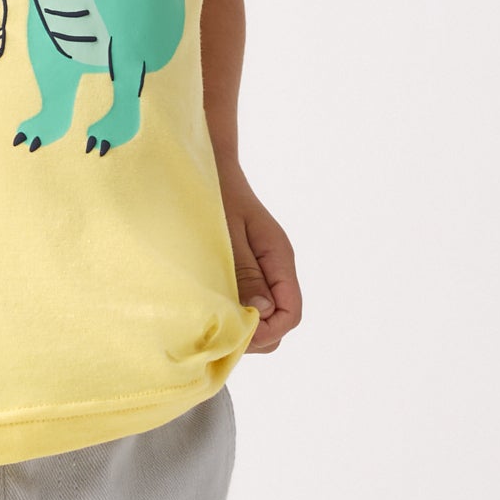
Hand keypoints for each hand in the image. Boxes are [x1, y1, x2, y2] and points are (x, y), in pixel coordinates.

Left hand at [217, 162, 301, 352]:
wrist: (208, 164)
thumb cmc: (215, 195)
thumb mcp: (227, 233)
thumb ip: (244, 272)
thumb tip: (262, 313)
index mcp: (278, 257)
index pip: (290, 313)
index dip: (268, 330)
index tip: (236, 332)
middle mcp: (276, 267)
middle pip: (280, 321)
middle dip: (256, 334)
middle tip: (221, 329)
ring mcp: (263, 269)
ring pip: (266, 316)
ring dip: (245, 325)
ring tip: (213, 318)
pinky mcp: (248, 269)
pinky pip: (251, 301)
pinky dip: (236, 311)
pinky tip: (212, 306)